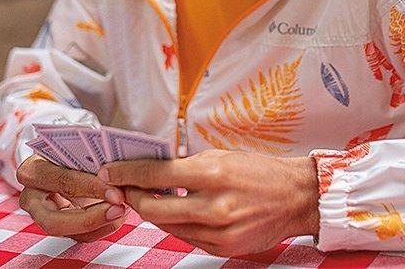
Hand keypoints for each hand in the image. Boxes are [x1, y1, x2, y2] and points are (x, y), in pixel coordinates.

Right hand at [15, 155, 126, 241]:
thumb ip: (90, 158)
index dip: (89, 188)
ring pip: (70, 233)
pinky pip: (81, 236)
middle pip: (54, 221)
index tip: (115, 192)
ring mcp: (43, 216)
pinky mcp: (60, 228)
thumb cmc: (72, 149)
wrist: (67, 157)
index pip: (61, 182)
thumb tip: (116, 172)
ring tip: (122, 210)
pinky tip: (117, 216)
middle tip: (118, 209)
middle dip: (90, 219)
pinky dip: (103, 228)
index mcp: (32, 171)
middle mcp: (31, 198)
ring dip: (101, 225)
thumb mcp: (76, 147)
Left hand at [99, 150, 319, 256]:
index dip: (125, 174)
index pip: (154, 175)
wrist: (296, 198)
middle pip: (152, 209)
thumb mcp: (220, 157)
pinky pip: (186, 238)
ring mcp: (219, 232)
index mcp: (213, 174)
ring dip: (153, 213)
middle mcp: (215, 206)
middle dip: (133, 198)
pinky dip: (177, 225)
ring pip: (167, 226)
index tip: (109, 172)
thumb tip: (147, 171)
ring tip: (150, 199)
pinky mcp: (224, 248)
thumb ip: (184, 166)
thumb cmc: (258, 172)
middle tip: (125, 189)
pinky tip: (178, 213)